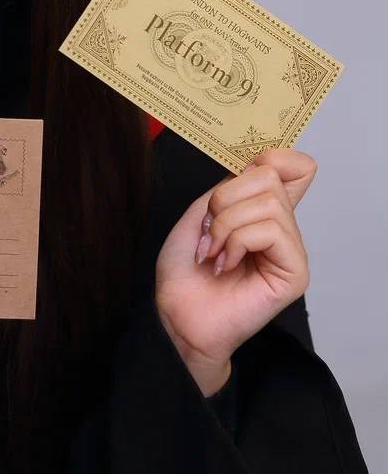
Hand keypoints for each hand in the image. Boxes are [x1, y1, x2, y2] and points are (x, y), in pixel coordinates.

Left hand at [154, 150, 316, 394]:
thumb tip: (266, 163)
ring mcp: (291, 250)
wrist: (177, 316)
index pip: (295, 167)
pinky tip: (226, 266)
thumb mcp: (201, 213)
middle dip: (226, 199)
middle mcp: (282, 227)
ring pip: (268, 204)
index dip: (274, 157)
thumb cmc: (185, 272)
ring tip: (214, 253)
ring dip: (226, 226)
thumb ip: (232, 186)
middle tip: (209, 231)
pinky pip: (270, 231)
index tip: (242, 171)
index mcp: (263, 210)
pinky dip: (237, 243)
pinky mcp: (295, 272)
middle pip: (271, 176)